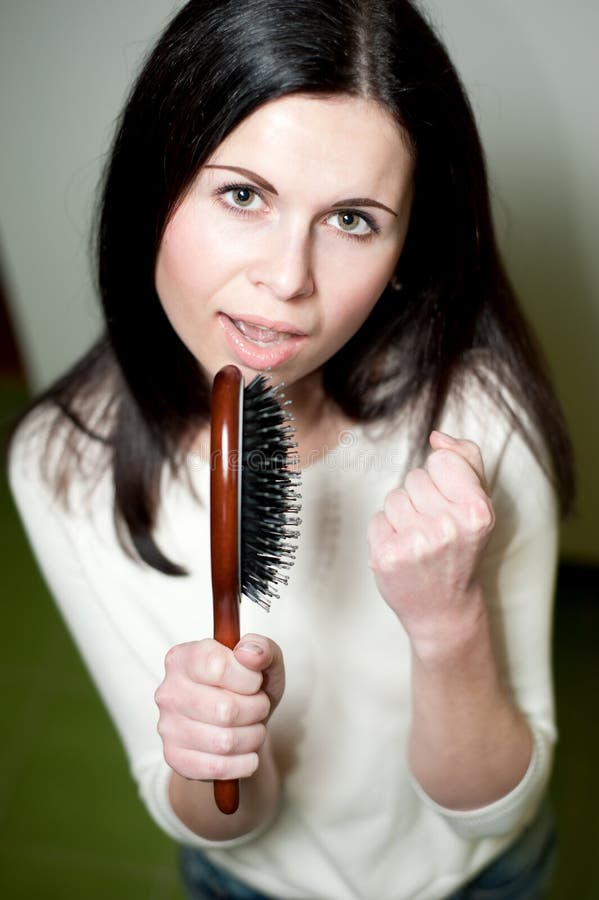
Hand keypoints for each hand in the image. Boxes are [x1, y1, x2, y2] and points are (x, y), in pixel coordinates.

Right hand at [155, 634, 284, 781]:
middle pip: (226, 710)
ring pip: (225, 741)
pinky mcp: (174, 758)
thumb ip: (262, 648)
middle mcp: (168, 691)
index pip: (218, 667)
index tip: (255, 681)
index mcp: (183, 657)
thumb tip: (248, 654)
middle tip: (259, 706)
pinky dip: (243, 764)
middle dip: (257, 710)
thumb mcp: (263, 661)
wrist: (236, 724)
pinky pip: (217, 768)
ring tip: (253, 727)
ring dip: (253, 737)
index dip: (248, 678)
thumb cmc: (247, 686)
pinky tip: (247, 753)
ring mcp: (167, 726)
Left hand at [367, 431, 494, 647]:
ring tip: (420, 540)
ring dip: (403, 515)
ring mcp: (415, 543)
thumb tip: (437, 435)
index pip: (442, 460)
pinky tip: (403, 552)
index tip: (451, 503)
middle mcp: (448, 527)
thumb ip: (466, 460)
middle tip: (436, 529)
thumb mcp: (478, 504)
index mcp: (477, 511)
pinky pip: (377, 519)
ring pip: (394, 497)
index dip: (443, 478)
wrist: (444, 607)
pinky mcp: (386, 556)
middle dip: (422, 498)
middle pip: (415, 478)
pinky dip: (386, 532)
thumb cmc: (461, 548)